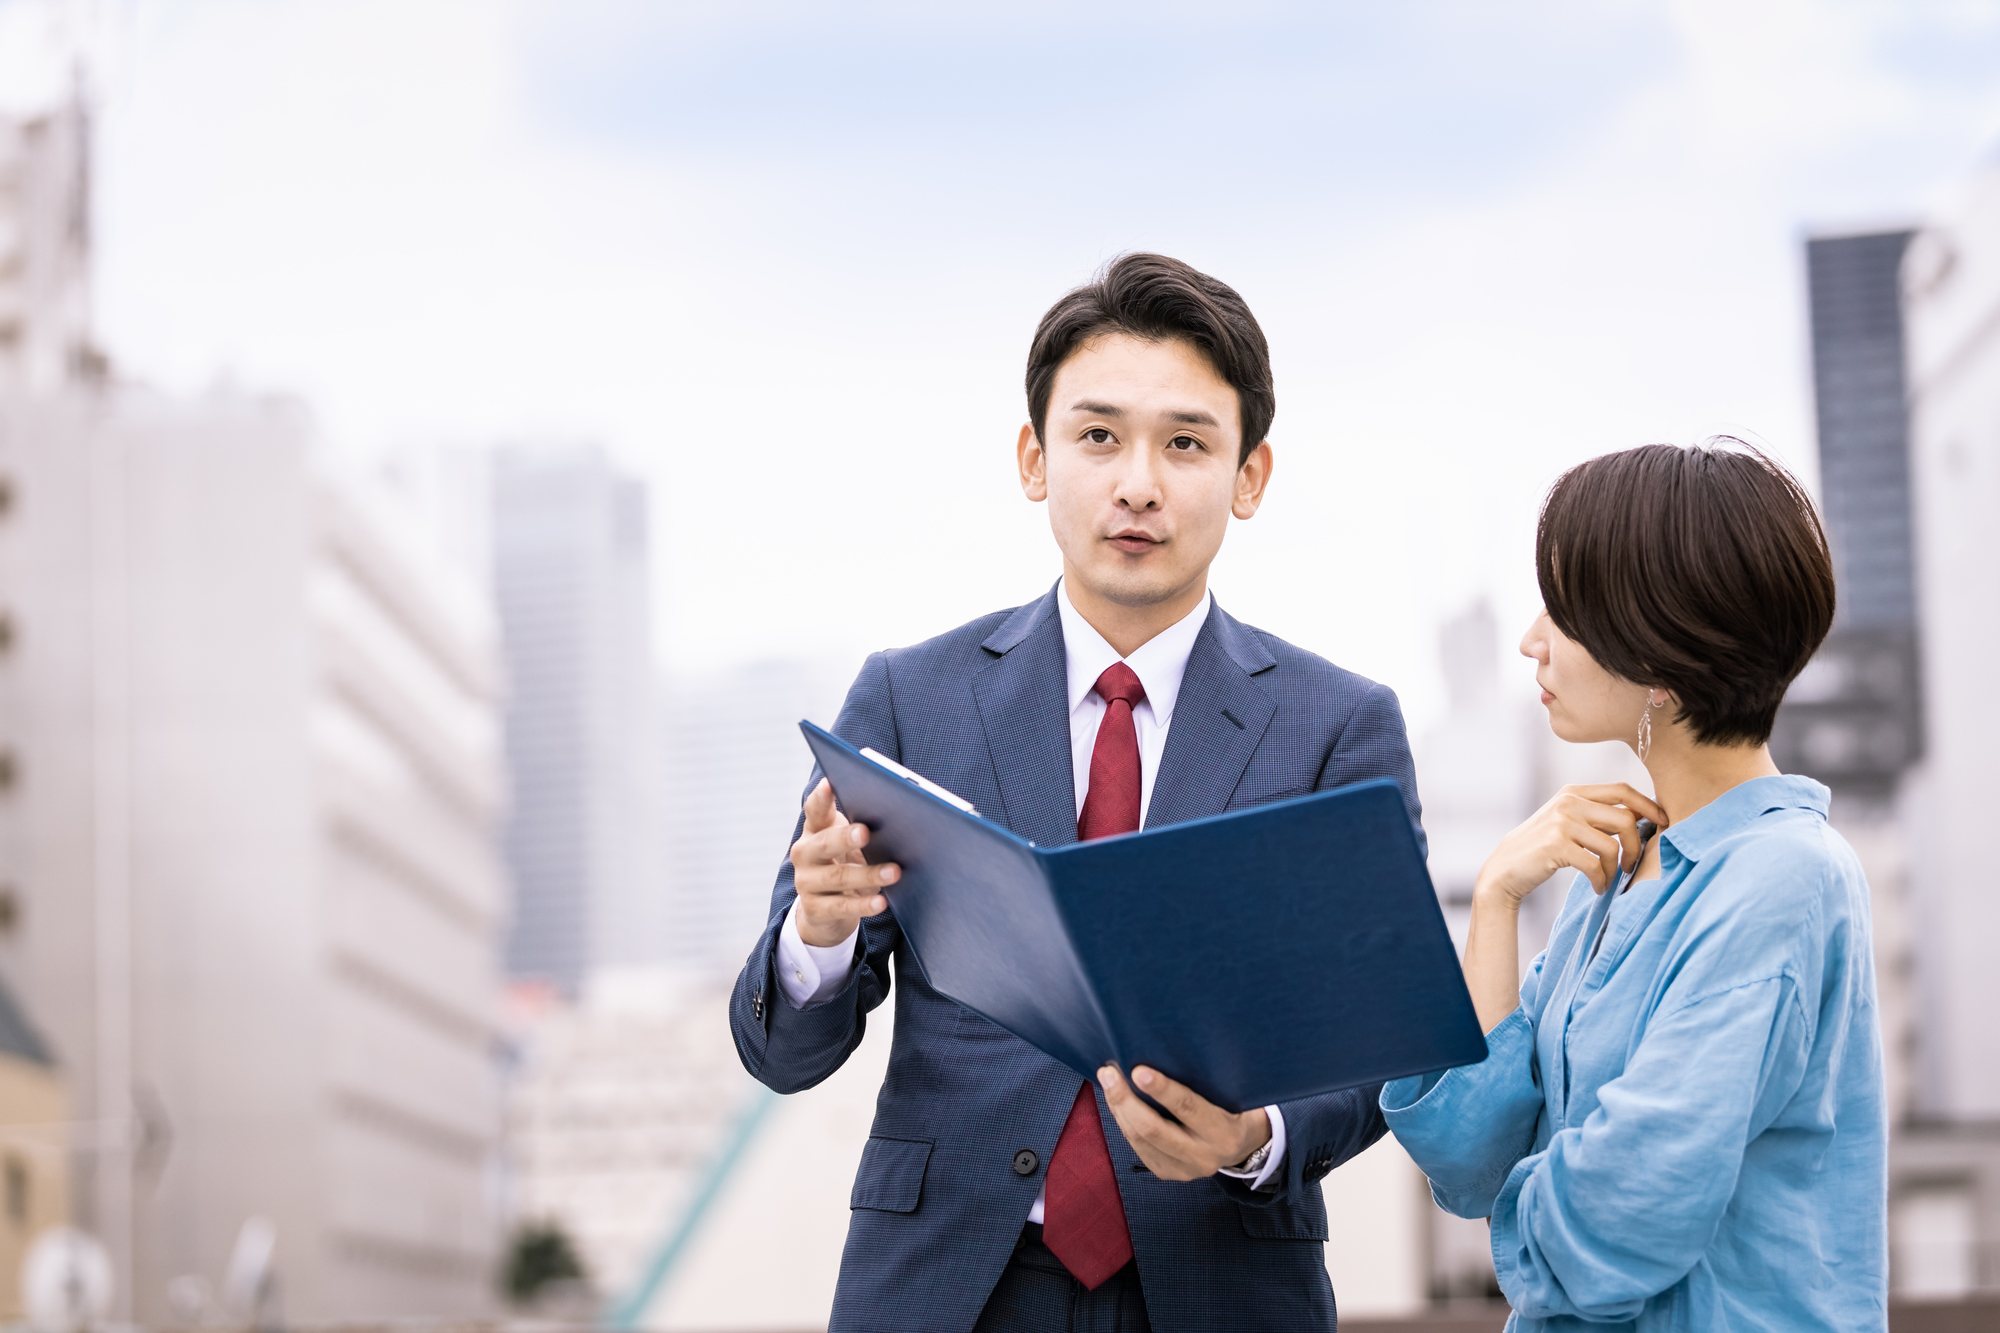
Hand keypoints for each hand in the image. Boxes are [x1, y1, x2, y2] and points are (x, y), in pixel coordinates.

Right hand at [788, 778, 901, 947]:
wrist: (824, 911)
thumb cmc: (844, 864)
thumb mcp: (850, 845)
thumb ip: (863, 830)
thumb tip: (902, 822)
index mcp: (815, 830)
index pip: (815, 809)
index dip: (821, 797)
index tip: (830, 783)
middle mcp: (805, 853)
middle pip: (824, 843)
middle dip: (845, 837)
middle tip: (865, 832)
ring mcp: (806, 882)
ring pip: (837, 877)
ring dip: (868, 874)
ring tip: (894, 872)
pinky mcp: (814, 909)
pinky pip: (841, 907)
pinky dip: (863, 904)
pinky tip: (881, 902)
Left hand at [1096, 1064, 1269, 1180]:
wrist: (1243, 1144)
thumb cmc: (1233, 1106)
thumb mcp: (1231, 1092)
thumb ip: (1207, 1079)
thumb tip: (1165, 1049)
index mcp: (1224, 1133)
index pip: (1188, 1108)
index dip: (1162, 1089)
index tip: (1138, 1071)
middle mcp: (1205, 1156)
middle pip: (1153, 1130)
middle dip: (1125, 1099)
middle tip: (1109, 1072)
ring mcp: (1185, 1170)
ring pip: (1140, 1140)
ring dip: (1118, 1108)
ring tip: (1107, 1081)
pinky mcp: (1168, 1173)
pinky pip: (1138, 1148)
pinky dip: (1124, 1122)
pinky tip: (1116, 1102)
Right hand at [1475, 783, 1667, 905]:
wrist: (1504, 870)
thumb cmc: (1541, 849)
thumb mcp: (1567, 822)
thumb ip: (1597, 816)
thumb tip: (1641, 816)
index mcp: (1573, 792)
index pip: (1622, 790)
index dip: (1648, 806)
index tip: (1663, 823)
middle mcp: (1568, 802)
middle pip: (1625, 818)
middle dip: (1636, 847)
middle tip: (1631, 866)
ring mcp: (1561, 822)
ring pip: (1613, 845)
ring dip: (1616, 869)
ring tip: (1608, 880)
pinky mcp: (1556, 846)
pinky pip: (1596, 865)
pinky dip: (1601, 880)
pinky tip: (1597, 887)